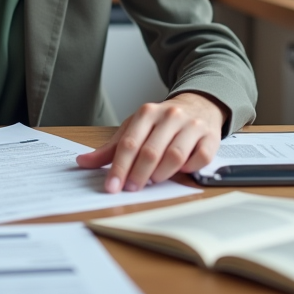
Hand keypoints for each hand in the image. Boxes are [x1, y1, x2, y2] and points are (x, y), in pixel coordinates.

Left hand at [76, 92, 226, 192]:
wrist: (198, 104)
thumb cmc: (161, 122)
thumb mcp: (134, 128)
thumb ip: (111, 148)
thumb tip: (82, 162)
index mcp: (147, 113)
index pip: (129, 143)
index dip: (119, 168)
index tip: (112, 187)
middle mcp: (170, 116)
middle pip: (151, 151)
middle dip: (138, 175)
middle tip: (131, 189)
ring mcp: (191, 126)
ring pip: (175, 156)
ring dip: (162, 174)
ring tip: (154, 180)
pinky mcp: (210, 137)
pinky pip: (200, 159)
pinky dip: (189, 169)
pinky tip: (181, 171)